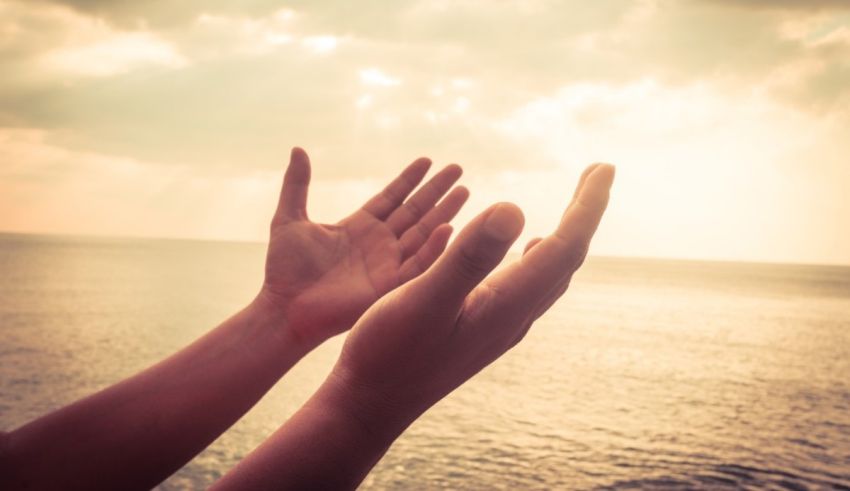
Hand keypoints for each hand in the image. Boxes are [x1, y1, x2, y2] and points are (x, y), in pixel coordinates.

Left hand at [260, 147, 468, 345]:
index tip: (427, 161)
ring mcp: (386, 264)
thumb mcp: (289, 218)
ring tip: (464, 191)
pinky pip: (417, 264)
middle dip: (436, 190)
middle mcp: (378, 244)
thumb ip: (297, 184)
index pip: (391, 197)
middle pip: (414, 211)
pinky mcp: (389, 286)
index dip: (409, 179)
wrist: (284, 308)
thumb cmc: (284, 269)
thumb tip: (298, 149)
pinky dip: (433, 248)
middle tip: (458, 169)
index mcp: (358, 226)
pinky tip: (448, 228)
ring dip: (444, 213)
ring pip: (422, 233)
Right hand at [328, 163, 613, 425]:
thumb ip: (468, 258)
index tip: (604, 167)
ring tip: (574, 206)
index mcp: (506, 306)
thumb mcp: (424, 299)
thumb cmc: (389, 355)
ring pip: (549, 273)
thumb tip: (515, 208)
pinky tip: (529, 250)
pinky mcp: (482, 328)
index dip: (587, 205)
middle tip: (599, 173)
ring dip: (566, 234)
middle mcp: (513, 317)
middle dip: (584, 213)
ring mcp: (499, 326)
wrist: (370, 405)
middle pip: (566, 258)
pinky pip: (528, 284)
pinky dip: (539, 256)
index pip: (564, 247)